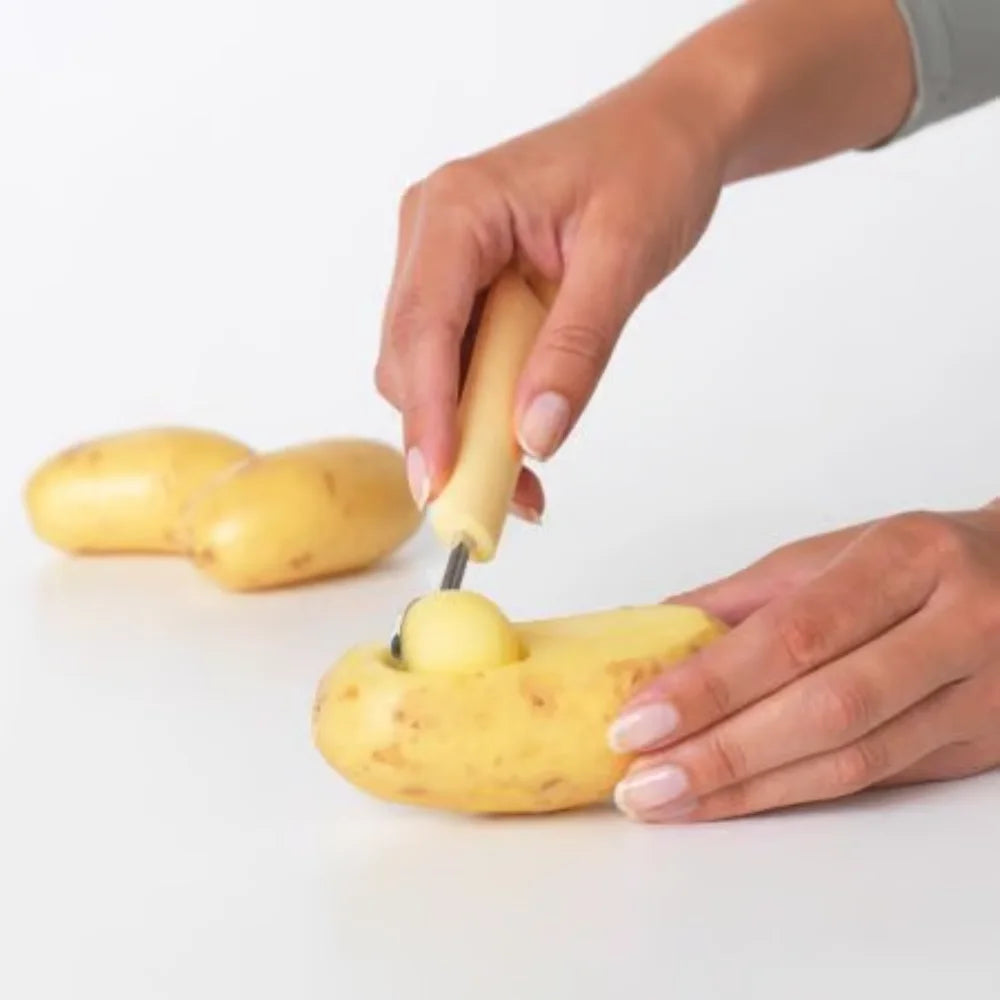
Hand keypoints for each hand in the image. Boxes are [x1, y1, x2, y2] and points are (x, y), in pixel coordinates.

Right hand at [376, 65, 734, 516]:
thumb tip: (535, 436)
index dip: (426, 413)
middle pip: (412, 359)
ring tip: (521, 488)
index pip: (422, 326)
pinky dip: (485, 414)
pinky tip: (521, 453)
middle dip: (445, 435)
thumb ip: (577, 347)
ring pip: (430, 371)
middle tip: (485, 506)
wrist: (669, 133)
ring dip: (467, 433)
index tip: (439, 484)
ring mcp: (443, 263)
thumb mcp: (623, 258)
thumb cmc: (650, 168)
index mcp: (455, 210)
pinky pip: (461, 364)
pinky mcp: (466, 289)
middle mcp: (431, 235)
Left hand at [609, 506, 999, 821]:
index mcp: (909, 559)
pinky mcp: (977, 748)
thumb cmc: (919, 559)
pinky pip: (874, 780)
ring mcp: (981, 695)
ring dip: (749, 790)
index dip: (712, 684)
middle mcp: (958, 625)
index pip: (796, 633)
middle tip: (642, 780)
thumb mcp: (833, 552)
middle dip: (722, 752)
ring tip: (670, 799)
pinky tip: (734, 799)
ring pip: (855, 761)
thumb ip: (744, 596)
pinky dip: (793, 794)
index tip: (639, 718)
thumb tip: (648, 633)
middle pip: (827, 707)